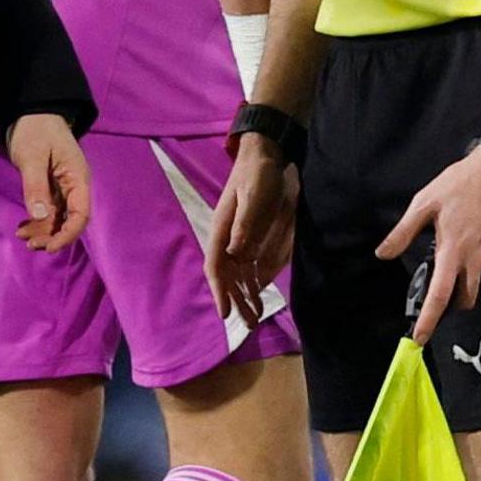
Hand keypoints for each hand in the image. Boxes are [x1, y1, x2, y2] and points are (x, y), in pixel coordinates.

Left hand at [8, 113, 91, 251]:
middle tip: (29, 243)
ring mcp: (64, 187)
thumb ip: (36, 186)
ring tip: (22, 236)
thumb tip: (40, 216)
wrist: (33, 112)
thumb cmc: (35, 131)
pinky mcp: (52, 187)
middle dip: (52, 235)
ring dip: (43, 230)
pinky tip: (24, 226)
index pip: (81, 214)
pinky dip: (38, 221)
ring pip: (59, 218)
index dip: (67, 234)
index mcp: (78, 178)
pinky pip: (49, 211)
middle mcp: (75, 186)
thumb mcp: (32, 157)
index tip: (49, 247)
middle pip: (70, 220)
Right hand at [208, 134, 298, 325]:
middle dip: (235, 301)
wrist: (264, 156)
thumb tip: (235, 252)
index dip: (220, 290)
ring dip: (245, 296)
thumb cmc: (257, 174)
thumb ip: (245, 223)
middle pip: (227, 276)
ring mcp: (238, 239)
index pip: (216, 265)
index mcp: (221, 229)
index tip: (225, 313)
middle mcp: (226, 238)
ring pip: (238, 275)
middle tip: (248, 324)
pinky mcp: (251, 237)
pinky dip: (254, 283)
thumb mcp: (253, 196)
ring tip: (256, 318)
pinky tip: (260, 296)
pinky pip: (250, 266)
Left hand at [375, 144, 480, 343]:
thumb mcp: (426, 201)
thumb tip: (383, 254)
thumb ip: (404, 231)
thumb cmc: (461, 182)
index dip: (429, 320)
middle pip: (465, 298)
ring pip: (476, 278)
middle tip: (438, 294)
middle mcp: (475, 259)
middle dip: (451, 304)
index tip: (420, 338)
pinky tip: (471, 233)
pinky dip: (475, 256)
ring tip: (453, 253)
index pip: (440, 295)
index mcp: (453, 250)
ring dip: (463, 279)